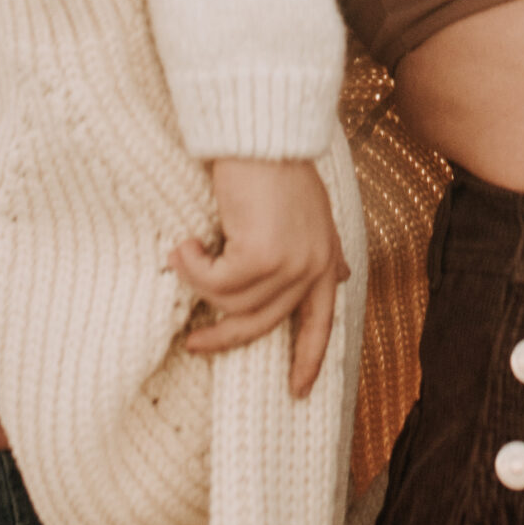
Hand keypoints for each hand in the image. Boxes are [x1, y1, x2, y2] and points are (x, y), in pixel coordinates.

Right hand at [169, 158, 349, 399]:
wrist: (260, 132)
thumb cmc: (276, 165)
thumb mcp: (310, 211)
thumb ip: (317, 246)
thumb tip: (338, 275)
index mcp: (326, 257)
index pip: (321, 322)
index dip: (309, 360)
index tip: (298, 392)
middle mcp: (313, 266)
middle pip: (263, 324)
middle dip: (224, 339)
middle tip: (195, 345)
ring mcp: (289, 265)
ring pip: (231, 304)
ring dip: (199, 283)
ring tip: (185, 253)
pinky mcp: (261, 257)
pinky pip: (214, 283)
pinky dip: (191, 267)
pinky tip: (184, 244)